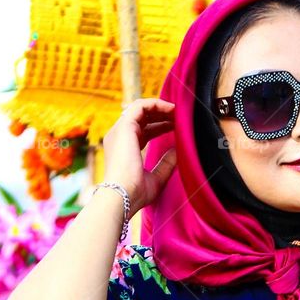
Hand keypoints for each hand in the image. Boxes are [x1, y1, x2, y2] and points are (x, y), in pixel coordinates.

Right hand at [102, 97, 176, 214]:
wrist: (123, 195)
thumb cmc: (136, 193)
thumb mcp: (156, 178)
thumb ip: (166, 164)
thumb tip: (177, 150)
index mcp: (125, 149)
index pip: (143, 130)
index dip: (160, 126)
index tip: (176, 126)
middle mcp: (120, 137)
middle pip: (142, 118)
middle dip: (161, 114)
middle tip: (179, 117)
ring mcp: (120, 131)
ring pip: (140, 109)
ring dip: (160, 107)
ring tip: (177, 110)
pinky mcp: (124, 127)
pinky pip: (140, 106)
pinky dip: (156, 104)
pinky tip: (170, 108)